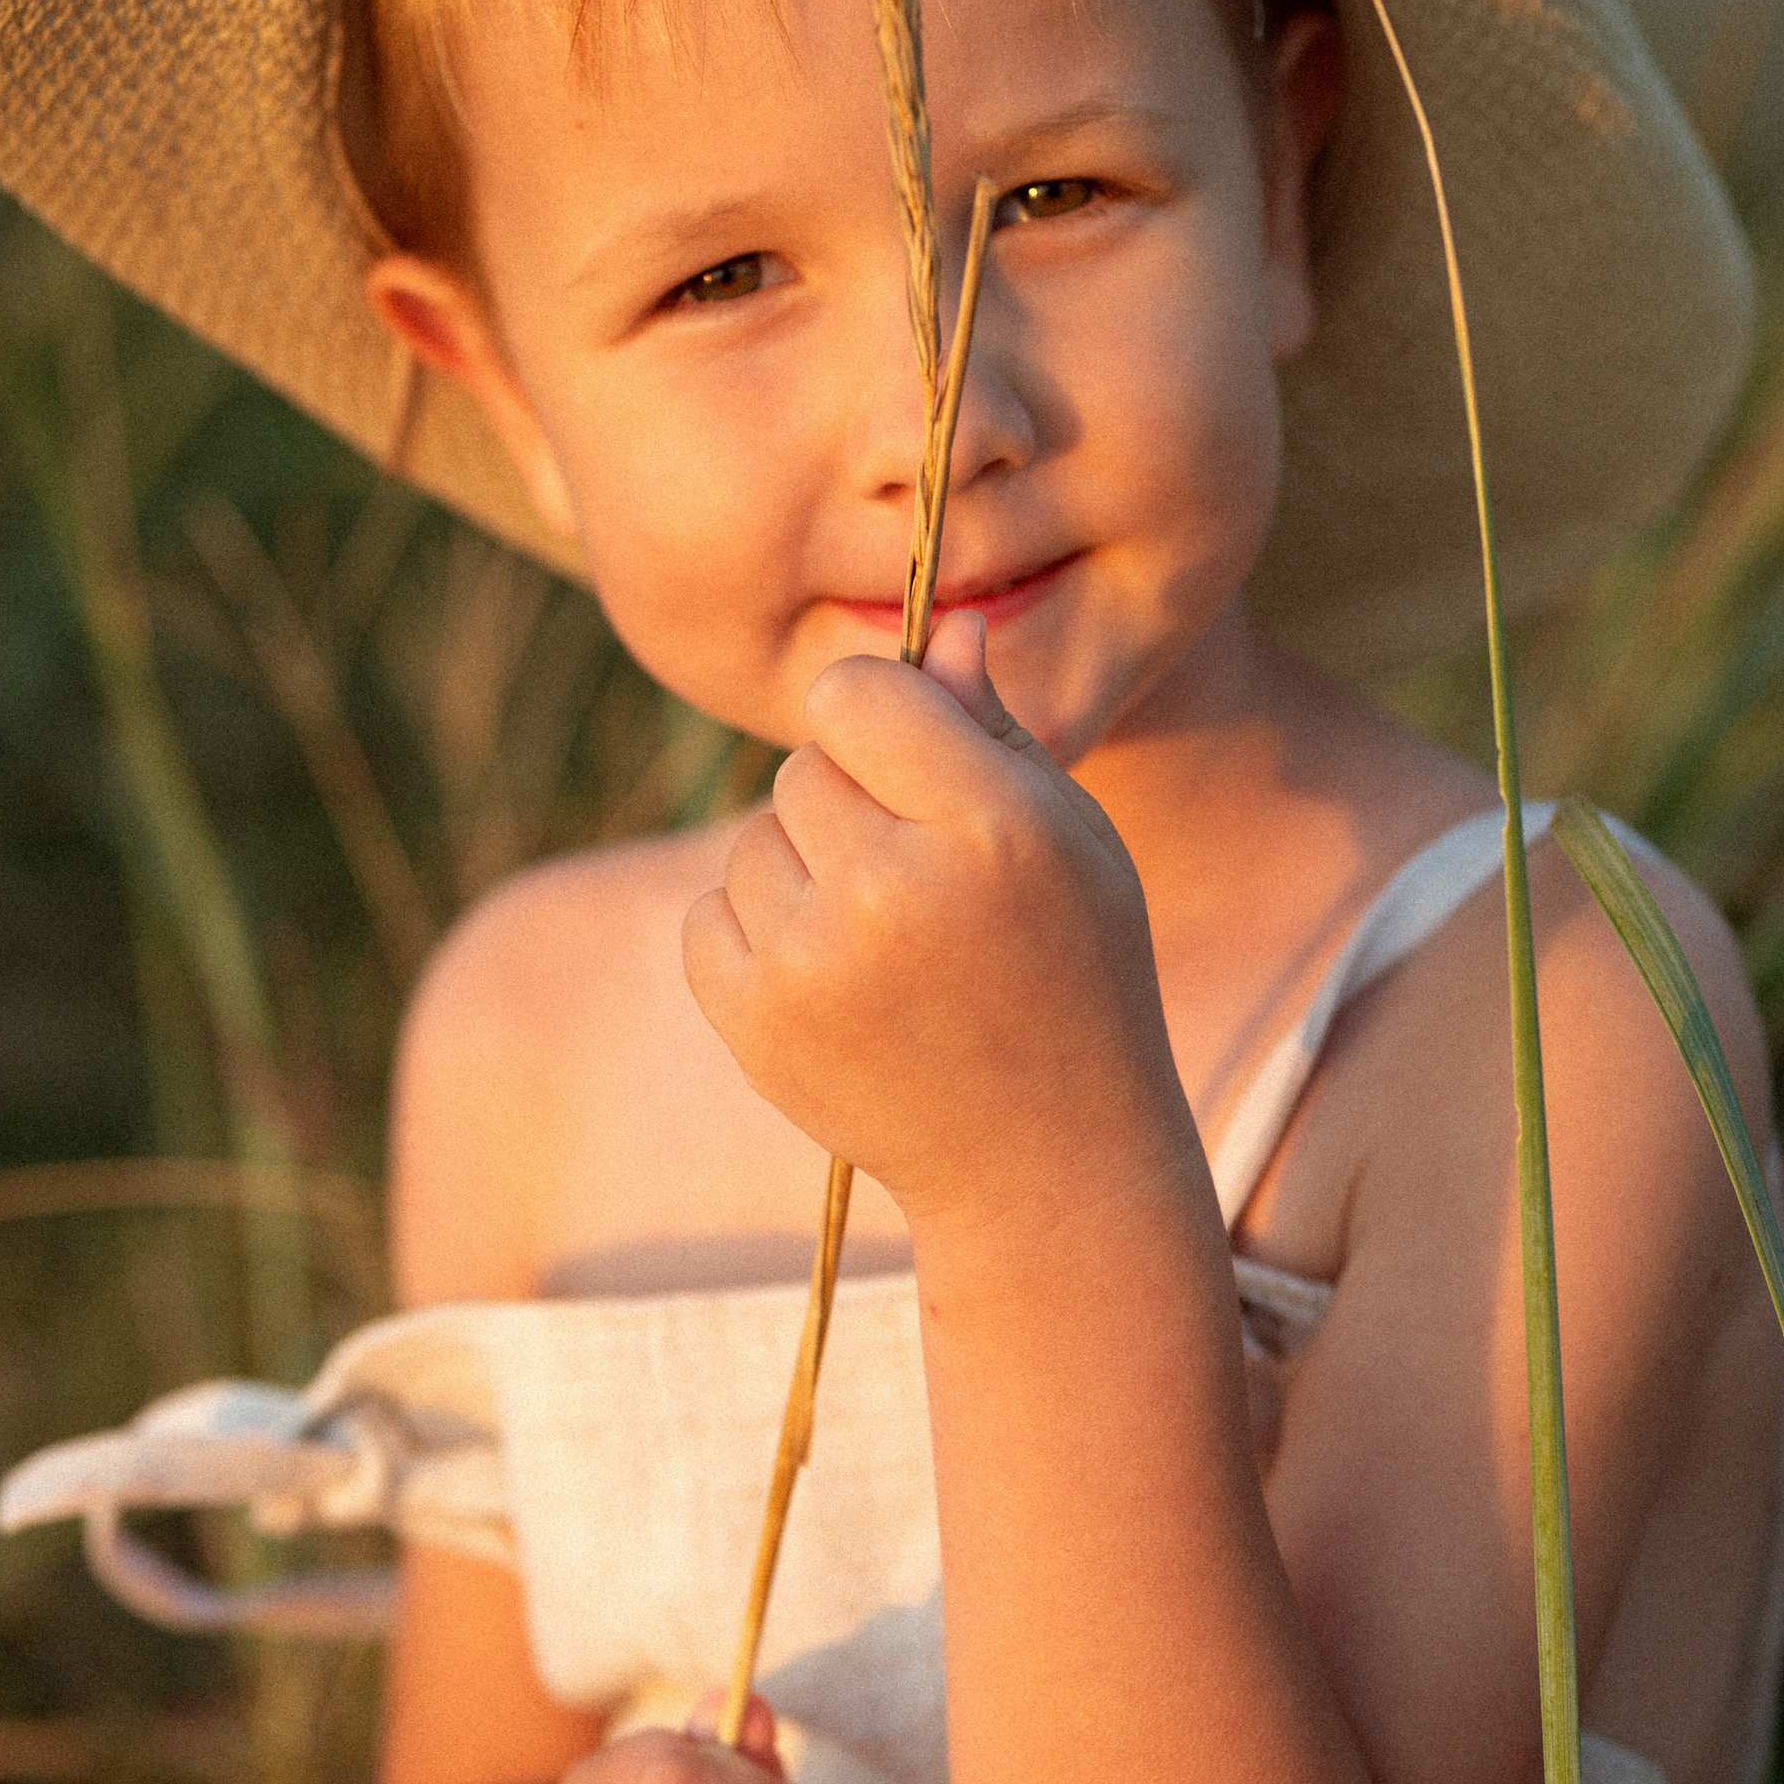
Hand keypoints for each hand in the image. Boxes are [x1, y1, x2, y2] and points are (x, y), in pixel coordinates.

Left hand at [681, 612, 1193, 1241]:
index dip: (879, 716)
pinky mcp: (756, 1022)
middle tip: (918, 877)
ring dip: (803, 870)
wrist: (1042, 1158)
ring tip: (884, 939)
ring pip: (754, 839)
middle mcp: (894, 891)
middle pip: (804, 765)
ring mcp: (815, 963)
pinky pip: (710, 914)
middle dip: (850, 801)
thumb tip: (938, 624)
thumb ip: (992, 729)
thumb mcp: (1071, 839)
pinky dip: (759, 935)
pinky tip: (834, 978)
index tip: (908, 758)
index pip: (858, 693)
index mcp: (991, 827)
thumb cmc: (1073, 972)